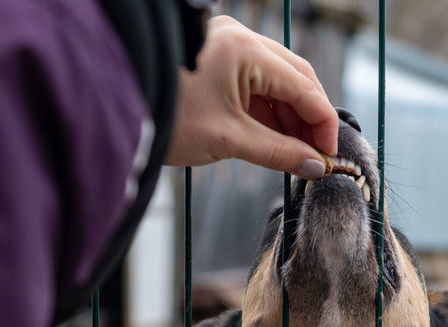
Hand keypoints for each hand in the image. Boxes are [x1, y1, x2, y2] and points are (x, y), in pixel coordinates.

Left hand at [165, 16, 338, 179]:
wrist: (118, 111)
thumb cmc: (166, 120)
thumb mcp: (228, 140)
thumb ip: (279, 152)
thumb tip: (314, 166)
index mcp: (245, 49)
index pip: (303, 86)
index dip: (322, 123)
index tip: (329, 156)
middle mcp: (240, 38)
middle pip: (295, 78)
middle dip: (308, 119)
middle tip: (316, 156)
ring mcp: (227, 46)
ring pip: (277, 81)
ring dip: (290, 117)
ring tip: (296, 154)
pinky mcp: (217, 60)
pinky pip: (255, 83)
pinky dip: (268, 111)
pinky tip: (276, 139)